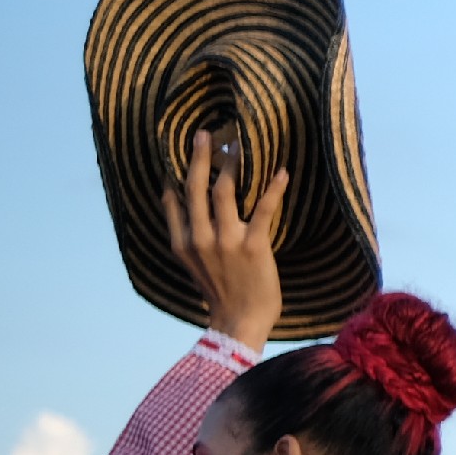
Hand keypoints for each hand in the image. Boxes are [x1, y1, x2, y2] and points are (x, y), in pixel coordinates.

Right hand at [163, 127, 287, 350]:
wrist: (239, 321)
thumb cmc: (220, 291)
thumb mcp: (192, 262)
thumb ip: (186, 233)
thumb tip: (178, 202)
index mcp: (182, 242)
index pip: (173, 198)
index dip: (178, 172)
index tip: (182, 149)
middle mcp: (199, 238)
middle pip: (195, 187)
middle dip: (200, 157)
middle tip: (205, 133)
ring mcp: (225, 241)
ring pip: (224, 191)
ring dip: (232, 165)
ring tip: (238, 146)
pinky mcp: (253, 246)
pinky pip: (262, 209)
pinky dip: (273, 188)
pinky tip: (282, 172)